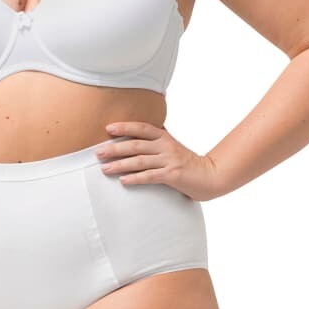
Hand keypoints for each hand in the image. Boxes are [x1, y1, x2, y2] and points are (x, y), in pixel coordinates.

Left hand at [97, 121, 218, 201]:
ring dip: (120, 165)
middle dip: (115, 148)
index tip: (108, 128)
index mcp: (164, 137)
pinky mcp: (173, 175)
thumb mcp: (172, 147)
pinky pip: (150, 176)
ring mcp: (169, 160)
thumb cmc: (188, 162)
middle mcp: (166, 146)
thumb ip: (157, 140)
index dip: (125, 127)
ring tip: (105, 169)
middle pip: (135, 145)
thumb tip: (138, 134)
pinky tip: (123, 181)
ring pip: (139, 161)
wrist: (210, 175)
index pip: (142, 128)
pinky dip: (135, 178)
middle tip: (98, 153)